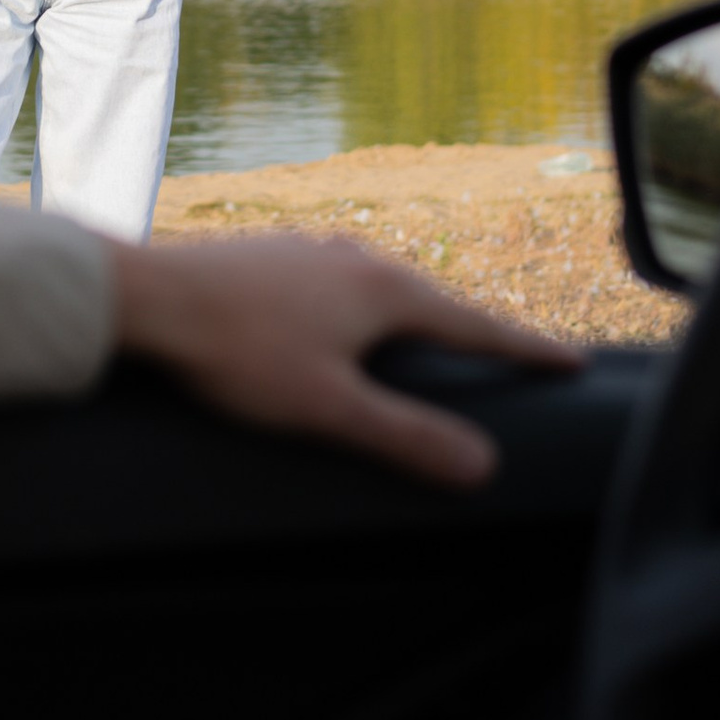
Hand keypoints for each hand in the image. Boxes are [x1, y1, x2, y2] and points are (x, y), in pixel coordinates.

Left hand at [108, 227, 580, 485]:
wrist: (146, 295)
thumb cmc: (237, 352)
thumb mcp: (329, 408)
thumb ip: (405, 438)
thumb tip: (484, 467)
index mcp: (386, 292)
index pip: (476, 328)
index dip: (526, 350)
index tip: (573, 359)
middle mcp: (357, 260)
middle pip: (435, 302)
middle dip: (475, 331)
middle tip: (514, 353)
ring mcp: (312, 252)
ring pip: (383, 290)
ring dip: (417, 317)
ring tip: (435, 338)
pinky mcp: (272, 258)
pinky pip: (341, 287)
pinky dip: (365, 311)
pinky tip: (345, 323)